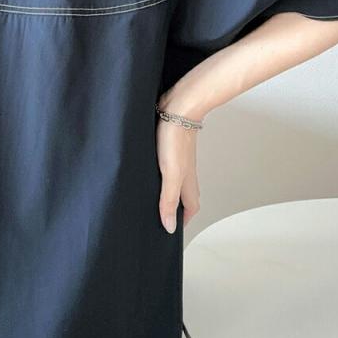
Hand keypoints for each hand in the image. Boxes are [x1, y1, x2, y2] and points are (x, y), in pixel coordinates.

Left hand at [156, 115, 200, 233]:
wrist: (177, 107)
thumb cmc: (176, 137)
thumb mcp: (170, 174)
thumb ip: (168, 199)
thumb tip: (170, 226)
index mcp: (186, 181)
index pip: (190, 207)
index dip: (183, 220)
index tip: (173, 231)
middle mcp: (184, 170)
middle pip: (183, 194)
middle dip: (175, 207)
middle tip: (161, 216)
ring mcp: (176, 157)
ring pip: (174, 178)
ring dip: (166, 189)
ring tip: (151, 196)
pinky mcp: (167, 144)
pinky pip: (165, 163)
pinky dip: (159, 171)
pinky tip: (147, 168)